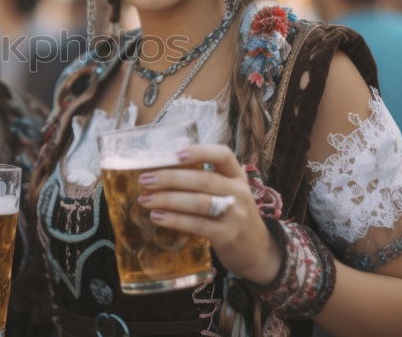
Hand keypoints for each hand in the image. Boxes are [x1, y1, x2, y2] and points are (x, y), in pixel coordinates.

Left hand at [136, 144, 281, 284]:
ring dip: (167, 199)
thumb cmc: (232, 216)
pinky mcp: (228, 235)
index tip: (174, 154)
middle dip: (169, 178)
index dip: (199, 151)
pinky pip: (196, 224)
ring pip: (198, 202)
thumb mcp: (227, 192)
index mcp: (237, 175)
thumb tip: (160, 170)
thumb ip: (203, 180)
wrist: (257, 251)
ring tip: (144, 199)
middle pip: (202, 179)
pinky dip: (174, 220)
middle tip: (144, 180)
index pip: (223, 155)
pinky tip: (156, 216)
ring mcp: (236, 214)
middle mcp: (239, 191)